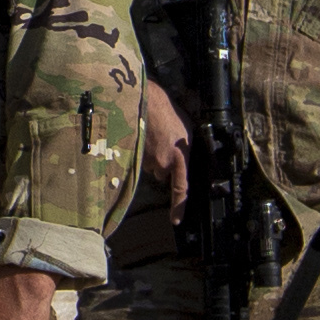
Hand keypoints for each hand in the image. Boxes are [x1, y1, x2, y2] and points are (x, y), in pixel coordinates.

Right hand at [139, 82, 189, 211]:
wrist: (144, 100)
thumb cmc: (167, 112)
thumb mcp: (187, 130)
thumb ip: (186, 148)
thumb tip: (186, 156)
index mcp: (179, 158)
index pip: (180, 188)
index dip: (179, 206)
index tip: (175, 220)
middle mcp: (161, 163)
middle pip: (162, 173)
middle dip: (162, 163)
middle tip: (163, 143)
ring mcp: (145, 159)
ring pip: (149, 165)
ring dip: (151, 154)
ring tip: (153, 135)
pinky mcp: (132, 154)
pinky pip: (137, 157)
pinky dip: (140, 149)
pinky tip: (144, 135)